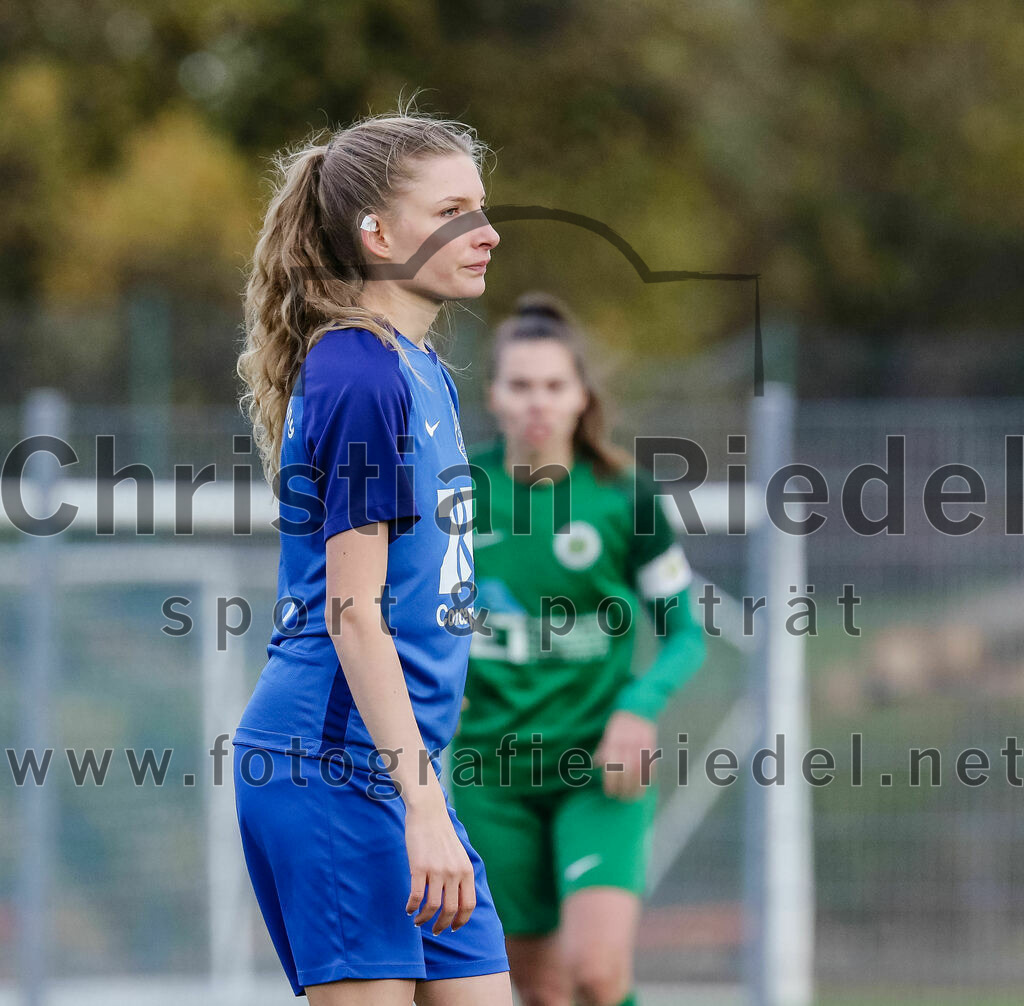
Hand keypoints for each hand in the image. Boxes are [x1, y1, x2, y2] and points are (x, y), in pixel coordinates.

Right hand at [404, 800, 476, 934]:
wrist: (428, 813)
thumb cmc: (441, 834)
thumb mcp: (459, 855)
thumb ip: (460, 875)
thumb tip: (457, 900)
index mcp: (466, 870)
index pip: (468, 905)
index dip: (461, 921)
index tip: (452, 928)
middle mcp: (454, 872)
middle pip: (450, 910)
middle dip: (441, 925)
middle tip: (434, 930)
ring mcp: (437, 870)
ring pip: (432, 907)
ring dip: (424, 919)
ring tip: (417, 921)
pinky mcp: (419, 867)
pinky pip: (416, 896)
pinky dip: (411, 907)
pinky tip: (408, 909)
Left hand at [593, 710, 657, 800]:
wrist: (637, 708)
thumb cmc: (619, 725)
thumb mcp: (607, 734)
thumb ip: (603, 749)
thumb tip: (595, 764)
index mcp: (614, 738)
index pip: (612, 766)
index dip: (611, 782)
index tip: (609, 793)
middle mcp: (628, 740)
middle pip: (627, 770)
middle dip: (624, 787)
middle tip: (621, 798)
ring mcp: (642, 742)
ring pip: (640, 769)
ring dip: (636, 787)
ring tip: (632, 797)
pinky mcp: (654, 744)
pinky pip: (652, 764)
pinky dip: (648, 778)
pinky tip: (644, 787)